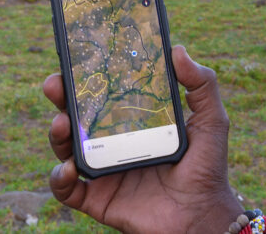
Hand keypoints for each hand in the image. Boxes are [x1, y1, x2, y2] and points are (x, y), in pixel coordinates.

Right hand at [43, 45, 242, 232]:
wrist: (202, 215)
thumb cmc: (207, 167)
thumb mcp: (210, 119)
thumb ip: (201, 84)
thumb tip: (178, 49)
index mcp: (134, 121)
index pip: (104, 93)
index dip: (87, 76)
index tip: (78, 57)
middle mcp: (113, 142)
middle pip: (77, 115)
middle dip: (61, 97)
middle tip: (55, 83)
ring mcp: (103, 170)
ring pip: (65, 147)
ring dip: (57, 133)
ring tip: (62, 122)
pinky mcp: (97, 198)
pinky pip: (67, 189)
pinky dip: (59, 179)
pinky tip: (67, 168)